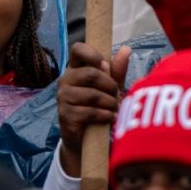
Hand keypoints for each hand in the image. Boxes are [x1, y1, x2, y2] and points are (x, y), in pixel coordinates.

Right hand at [56, 43, 129, 176]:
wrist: (85, 140)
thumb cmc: (98, 108)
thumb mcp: (109, 88)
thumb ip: (116, 71)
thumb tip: (126, 50)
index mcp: (75, 70)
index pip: (78, 49)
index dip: (92, 54)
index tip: (105, 66)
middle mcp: (65, 81)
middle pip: (91, 74)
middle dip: (110, 86)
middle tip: (116, 95)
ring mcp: (63, 98)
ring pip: (93, 94)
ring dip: (110, 103)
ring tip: (114, 109)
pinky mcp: (65, 115)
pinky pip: (90, 112)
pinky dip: (105, 115)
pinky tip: (109, 118)